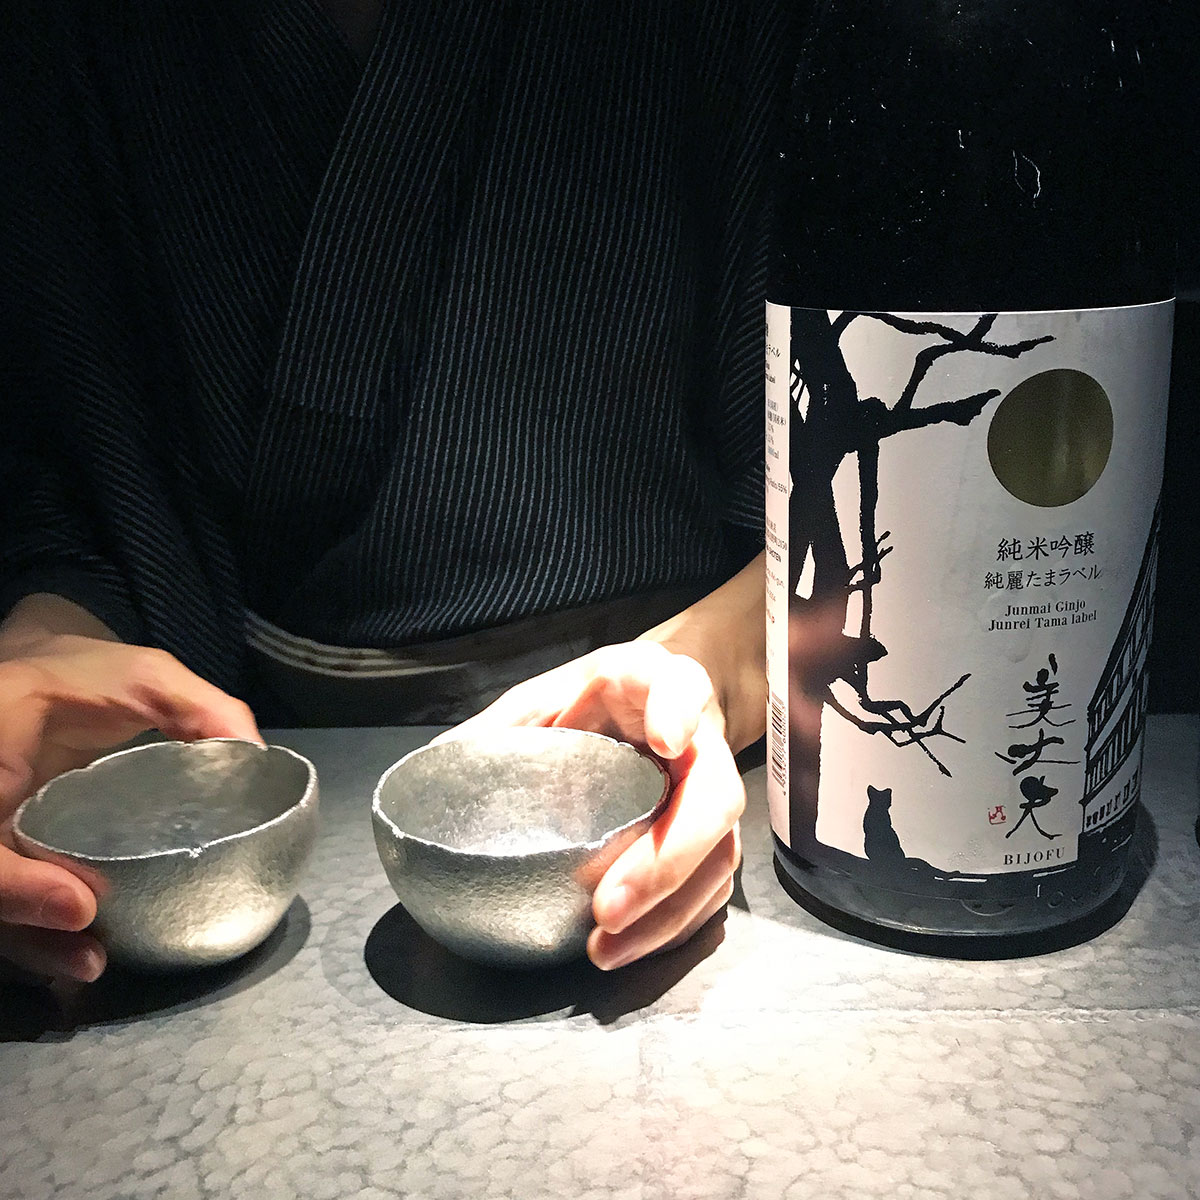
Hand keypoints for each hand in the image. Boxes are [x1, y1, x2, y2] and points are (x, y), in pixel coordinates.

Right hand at [0, 617, 260, 982]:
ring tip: (92, 964)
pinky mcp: (2, 845)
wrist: (36, 672)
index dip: (13, 882)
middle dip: (27, 928)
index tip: (80, 903)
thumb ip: (197, 708)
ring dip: (33, 943)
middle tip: (91, 953)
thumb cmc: (88, 674)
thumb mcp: (143, 675)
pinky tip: (80, 952)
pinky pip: (8, 897)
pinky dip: (36, 929)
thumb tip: (255, 755)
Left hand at [442, 641, 745, 969]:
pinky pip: (710, 891)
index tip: (662, 740)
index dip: (677, 710)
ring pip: (719, 857)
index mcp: (655, 685)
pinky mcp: (713, 842)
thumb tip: (435, 770)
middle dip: (667, 857)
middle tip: (606, 905)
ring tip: (604, 945)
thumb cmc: (590, 703)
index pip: (679, 685)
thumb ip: (501, 728)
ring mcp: (713, 795)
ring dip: (666, 910)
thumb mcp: (541, 698)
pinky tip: (626, 947)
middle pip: (715, 796)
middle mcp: (699, 742)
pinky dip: (671, 926)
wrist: (650, 710)